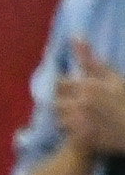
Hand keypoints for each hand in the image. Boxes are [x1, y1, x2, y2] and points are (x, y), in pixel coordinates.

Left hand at [54, 40, 124, 156]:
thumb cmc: (124, 99)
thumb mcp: (111, 77)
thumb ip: (89, 59)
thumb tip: (75, 36)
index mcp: (88, 86)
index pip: (59, 85)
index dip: (65, 88)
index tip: (73, 91)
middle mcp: (81, 103)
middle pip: (56, 103)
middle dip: (64, 103)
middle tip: (77, 106)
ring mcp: (81, 122)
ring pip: (59, 119)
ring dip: (66, 118)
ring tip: (81, 118)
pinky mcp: (82, 139)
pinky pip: (67, 134)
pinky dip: (72, 132)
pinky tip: (84, 129)